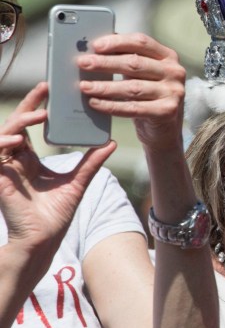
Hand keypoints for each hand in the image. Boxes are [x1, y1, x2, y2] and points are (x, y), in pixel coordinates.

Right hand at [0, 82, 115, 254]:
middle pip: (15, 123)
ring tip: (40, 113)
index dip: (36, 106)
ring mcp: (5, 168)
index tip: (49, 89)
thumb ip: (91, 161)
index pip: (28, 126)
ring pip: (4, 134)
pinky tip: (18, 140)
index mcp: (29, 159)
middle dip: (28, 104)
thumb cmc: (56, 213)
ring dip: (19, 121)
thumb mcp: (78, 181)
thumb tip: (110, 142)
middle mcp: (15, 160)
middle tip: (45, 87)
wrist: (43, 239)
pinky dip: (4, 144)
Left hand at [78, 33, 185, 152]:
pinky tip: (95, 103)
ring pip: (132, 87)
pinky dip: (111, 106)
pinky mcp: (167, 111)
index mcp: (168, 56)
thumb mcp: (142, 74)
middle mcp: (174, 72)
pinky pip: (133, 108)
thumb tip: (94, 50)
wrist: (165, 129)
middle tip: (83, 63)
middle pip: (135, 64)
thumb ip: (126, 59)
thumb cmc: (148, 96)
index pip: (141, 42)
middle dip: (105, 63)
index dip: (117, 42)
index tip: (95, 46)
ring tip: (84, 86)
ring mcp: (173, 92)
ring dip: (105, 86)